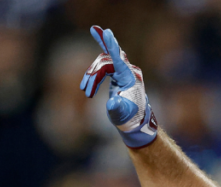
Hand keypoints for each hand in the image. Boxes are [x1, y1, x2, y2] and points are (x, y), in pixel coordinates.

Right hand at [79, 25, 157, 147]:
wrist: (134, 121)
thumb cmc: (130, 118)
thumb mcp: (122, 114)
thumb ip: (116, 108)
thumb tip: (111, 103)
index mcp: (130, 77)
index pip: (119, 58)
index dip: (111, 45)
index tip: (107, 31)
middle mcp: (128, 71)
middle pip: (105, 62)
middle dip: (93, 75)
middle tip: (86, 90)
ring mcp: (123, 71)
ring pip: (102, 64)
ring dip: (92, 77)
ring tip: (86, 91)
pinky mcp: (118, 74)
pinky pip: (105, 63)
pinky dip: (94, 70)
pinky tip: (87, 67)